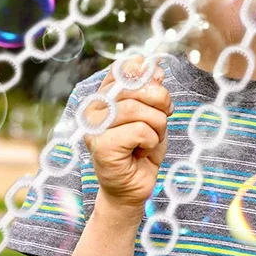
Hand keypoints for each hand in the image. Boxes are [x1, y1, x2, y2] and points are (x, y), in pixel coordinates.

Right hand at [82, 59, 171, 210]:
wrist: (133, 187)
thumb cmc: (142, 148)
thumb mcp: (152, 113)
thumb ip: (150, 90)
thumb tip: (155, 70)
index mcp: (103, 95)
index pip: (124, 68)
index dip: (147, 75)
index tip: (158, 88)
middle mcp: (93, 108)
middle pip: (136, 87)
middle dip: (160, 103)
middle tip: (162, 120)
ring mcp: (94, 127)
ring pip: (139, 109)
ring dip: (157, 126)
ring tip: (150, 139)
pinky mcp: (101, 146)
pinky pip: (140, 131)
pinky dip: (151, 142)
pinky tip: (141, 152)